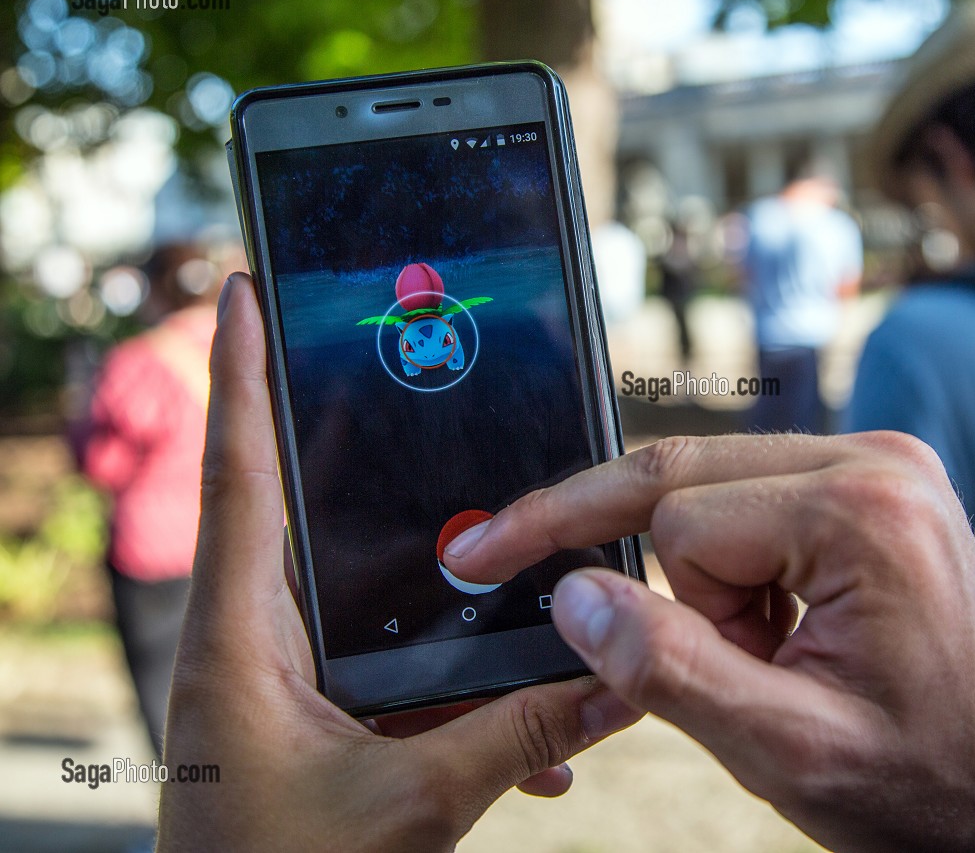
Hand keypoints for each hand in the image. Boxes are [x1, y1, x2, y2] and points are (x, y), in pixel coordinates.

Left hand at [157, 273, 639, 852]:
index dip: (239, 377)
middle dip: (336, 438)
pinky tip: (518, 709)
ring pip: (350, 592)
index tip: (239, 290)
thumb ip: (518, 738)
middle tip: (382, 363)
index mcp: (238, 644)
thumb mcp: (411, 809)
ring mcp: (275, 683)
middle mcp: (248, 646)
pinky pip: (379, 666)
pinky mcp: (306, 722)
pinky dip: (443, 673)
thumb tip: (619, 685)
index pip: (238, 478)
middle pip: (295, 510)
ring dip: (416, 570)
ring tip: (482, 526)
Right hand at [446, 433, 974, 851]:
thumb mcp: (786, 750)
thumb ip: (669, 670)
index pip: (679, 516)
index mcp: (865, 510)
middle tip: (697, 654)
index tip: (599, 645)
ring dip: (710, 581)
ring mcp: (882, 461)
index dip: (661, 612)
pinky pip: (753, 497)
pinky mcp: (876, 479)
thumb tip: (572, 594)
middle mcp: (878, 456)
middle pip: (687, 475)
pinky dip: (739, 569)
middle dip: (670, 579)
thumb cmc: (922, 780)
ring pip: (711, 487)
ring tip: (773, 659)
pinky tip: (786, 629)